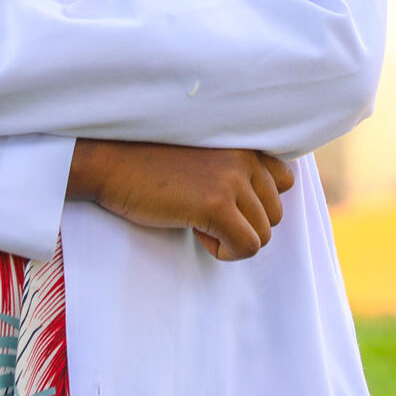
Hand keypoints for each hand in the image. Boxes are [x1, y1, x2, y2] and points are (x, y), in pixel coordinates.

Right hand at [69, 139, 295, 261]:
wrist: (110, 163)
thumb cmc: (149, 164)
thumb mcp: (203, 156)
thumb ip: (234, 169)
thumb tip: (257, 207)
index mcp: (244, 144)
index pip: (285, 181)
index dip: (254, 203)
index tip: (222, 203)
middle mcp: (245, 158)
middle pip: (274, 214)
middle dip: (242, 225)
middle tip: (203, 216)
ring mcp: (232, 180)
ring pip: (263, 234)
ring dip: (232, 239)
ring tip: (197, 222)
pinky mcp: (216, 205)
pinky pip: (246, 247)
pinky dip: (224, 252)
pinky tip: (196, 233)